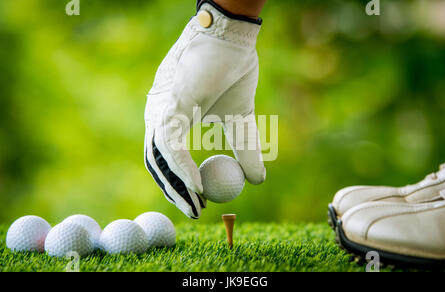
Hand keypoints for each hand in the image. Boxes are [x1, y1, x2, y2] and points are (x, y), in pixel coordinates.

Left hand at [144, 1, 265, 218]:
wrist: (233, 38)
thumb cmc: (233, 72)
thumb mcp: (241, 120)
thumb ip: (244, 148)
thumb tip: (257, 180)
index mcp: (170, 118)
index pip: (166, 158)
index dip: (179, 183)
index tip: (198, 202)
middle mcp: (158, 115)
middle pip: (156, 164)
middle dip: (174, 192)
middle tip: (193, 213)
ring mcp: (161, 109)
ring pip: (158, 158)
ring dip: (177, 187)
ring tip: (195, 208)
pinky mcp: (170, 103)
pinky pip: (170, 145)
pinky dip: (182, 169)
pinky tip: (197, 188)